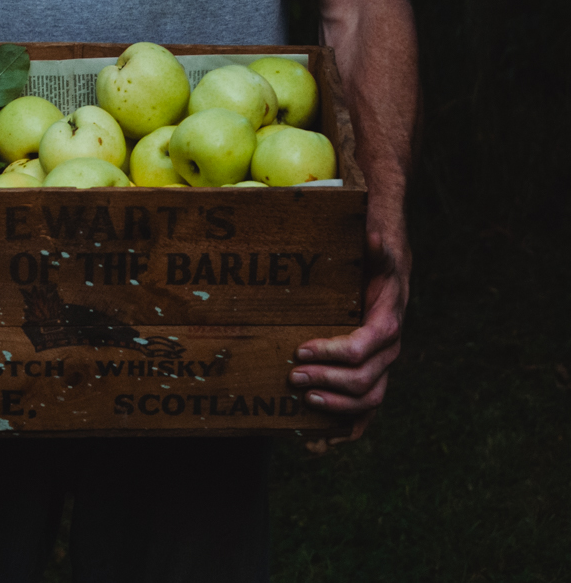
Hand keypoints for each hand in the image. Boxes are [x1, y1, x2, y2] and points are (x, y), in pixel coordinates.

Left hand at [290, 228, 410, 450]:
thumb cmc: (374, 266)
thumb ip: (377, 248)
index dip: (333, 353)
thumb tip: (373, 236)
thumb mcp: (376, 253)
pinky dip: (346, 432)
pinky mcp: (370, 379)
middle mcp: (388, 353)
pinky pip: (364, 414)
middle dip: (327, 382)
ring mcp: (380, 369)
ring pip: (367, 402)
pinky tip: (319, 443)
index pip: (364, 348)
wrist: (385, 278)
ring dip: (335, 408)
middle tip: (293, 378)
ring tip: (304, 403)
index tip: (301, 349)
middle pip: (364, 380)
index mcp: (387, 324)